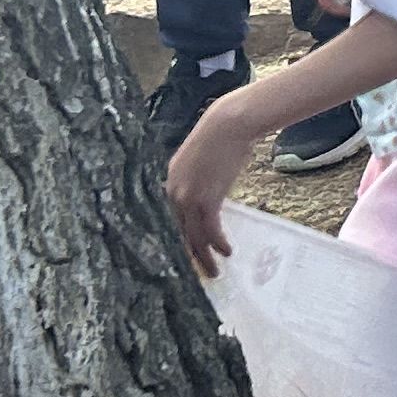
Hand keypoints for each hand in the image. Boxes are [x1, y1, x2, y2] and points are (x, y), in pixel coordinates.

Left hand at [164, 102, 255, 274]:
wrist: (229, 125)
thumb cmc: (220, 138)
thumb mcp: (200, 162)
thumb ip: (197, 181)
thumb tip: (207, 199)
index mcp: (168, 182)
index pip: (168, 219)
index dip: (176, 239)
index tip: (184, 254)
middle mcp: (172, 193)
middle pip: (177, 232)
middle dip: (187, 254)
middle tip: (197, 271)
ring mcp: (188, 197)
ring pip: (192, 236)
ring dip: (204, 256)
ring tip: (214, 271)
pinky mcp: (206, 199)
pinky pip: (210, 229)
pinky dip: (217, 243)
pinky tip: (226, 251)